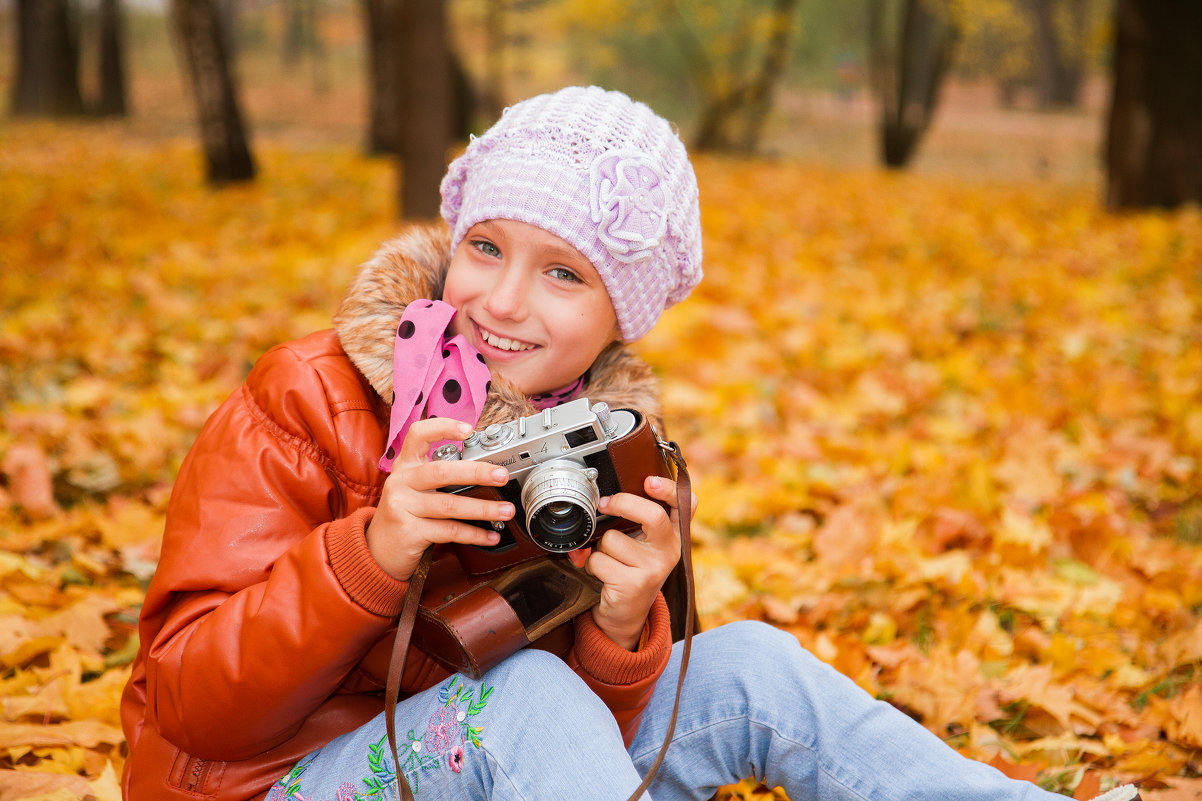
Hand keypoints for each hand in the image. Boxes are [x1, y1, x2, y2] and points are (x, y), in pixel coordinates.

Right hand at [367, 418, 514, 580]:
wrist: (378, 550)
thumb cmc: (406, 514)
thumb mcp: (414, 488)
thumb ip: (440, 476)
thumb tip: (487, 470)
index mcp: (405, 465)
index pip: (418, 435)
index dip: (442, 427)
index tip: (468, 429)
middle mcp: (401, 482)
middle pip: (441, 471)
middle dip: (476, 472)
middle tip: (502, 475)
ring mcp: (402, 507)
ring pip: (450, 505)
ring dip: (483, 509)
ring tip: (506, 511)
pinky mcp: (409, 531)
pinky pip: (449, 531)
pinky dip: (474, 534)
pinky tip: (491, 535)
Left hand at [570, 475, 696, 649]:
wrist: (625, 613)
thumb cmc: (630, 569)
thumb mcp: (642, 543)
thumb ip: (635, 520)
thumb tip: (605, 499)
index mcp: (673, 535)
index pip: (685, 504)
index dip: (669, 489)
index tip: (649, 481)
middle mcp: (670, 551)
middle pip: (654, 516)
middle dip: (623, 504)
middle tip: (605, 504)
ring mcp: (653, 570)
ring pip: (613, 540)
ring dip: (600, 548)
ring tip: (609, 560)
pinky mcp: (634, 585)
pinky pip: (600, 561)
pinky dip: (592, 565)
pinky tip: (604, 575)